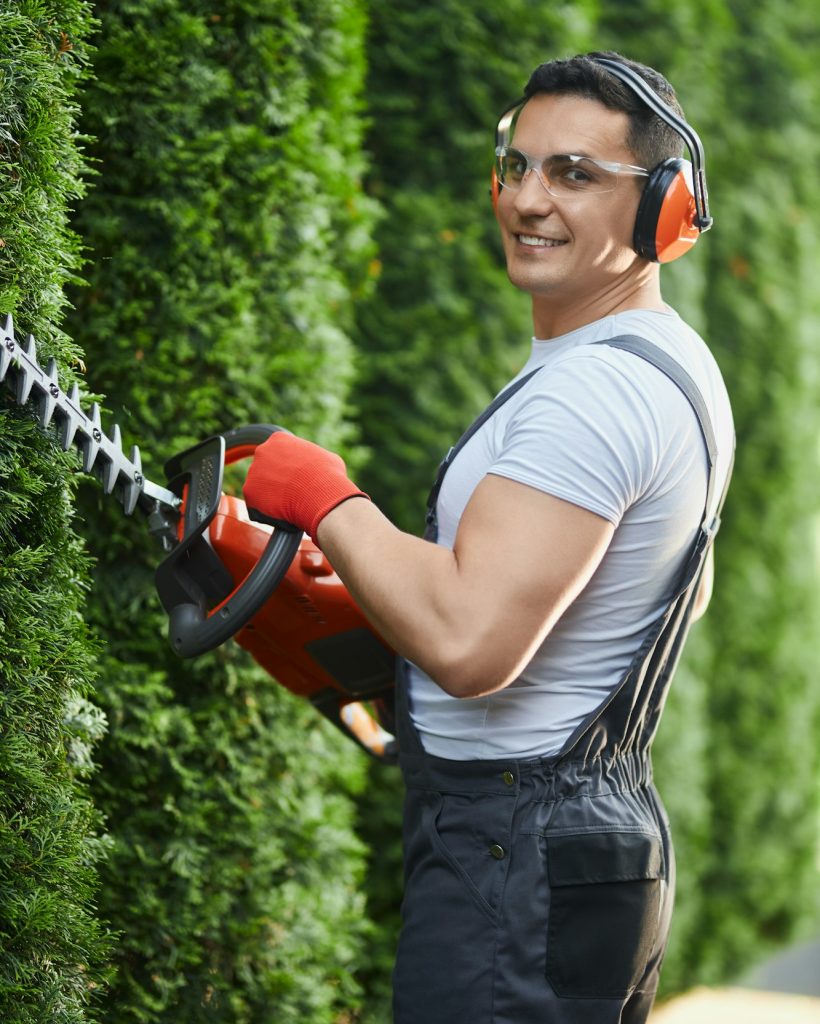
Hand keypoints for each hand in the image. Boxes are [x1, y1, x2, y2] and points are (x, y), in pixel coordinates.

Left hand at [243, 430, 368, 540]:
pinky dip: (267, 511)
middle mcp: (262, 451)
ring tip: (290, 505)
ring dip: (271, 497)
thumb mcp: (327, 459)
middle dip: (275, 480)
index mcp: (279, 439)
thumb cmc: (328, 475)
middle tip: (290, 493)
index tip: (293, 477)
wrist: (320, 494)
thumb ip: (315, 460)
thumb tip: (319, 466)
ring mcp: (253, 471)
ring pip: (259, 488)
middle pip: (264, 468)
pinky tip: (283, 513)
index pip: (277, 452)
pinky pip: (256, 505)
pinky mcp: (249, 492)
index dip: (286, 466)